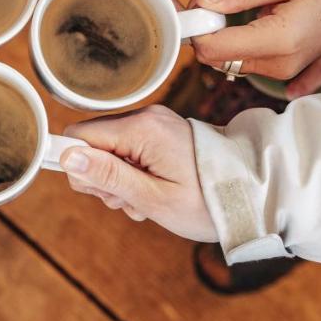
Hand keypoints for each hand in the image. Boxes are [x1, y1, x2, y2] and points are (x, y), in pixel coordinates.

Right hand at [60, 106, 214, 241]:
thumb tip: (67, 157)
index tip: (98, 191)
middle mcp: (147, 117)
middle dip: (102, 178)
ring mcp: (156, 123)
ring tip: (146, 201)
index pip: (80, 135)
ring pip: (110, 150)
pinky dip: (134, 175)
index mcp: (143, 128)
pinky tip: (153, 192)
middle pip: (93, 143)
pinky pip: (130, 151)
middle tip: (129, 202)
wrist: (254, 195)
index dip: (78, 165)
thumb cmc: (207, 202)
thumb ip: (109, 175)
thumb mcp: (153, 197)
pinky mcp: (162, 133)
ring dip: (119, 181)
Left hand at [189, 0, 320, 81]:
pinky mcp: (281, 68)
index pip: (212, 47)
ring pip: (224, 58)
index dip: (195, 22)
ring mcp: (280, 71)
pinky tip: (236, 11)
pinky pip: (240, 57)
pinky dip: (230, 36)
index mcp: (279, 41)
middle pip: (214, 56)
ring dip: (215, 28)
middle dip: (202, 22)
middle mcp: (277, 64)